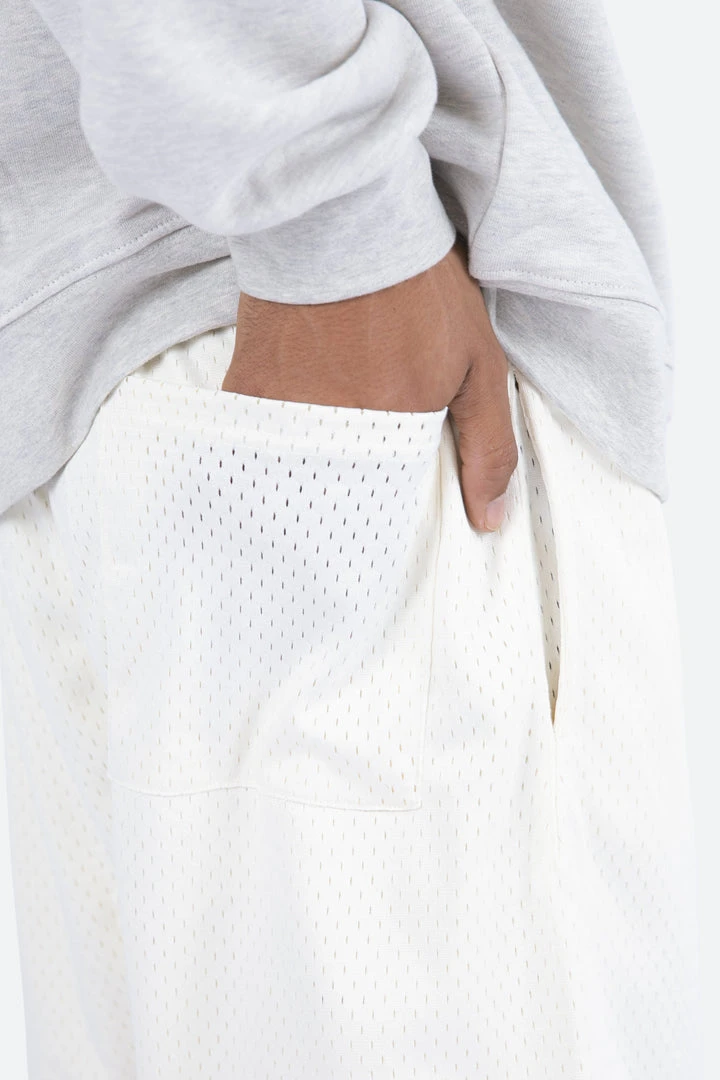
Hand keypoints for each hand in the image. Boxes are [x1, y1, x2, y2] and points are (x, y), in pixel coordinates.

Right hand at [221, 236, 517, 531]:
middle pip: (338, 495)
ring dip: (312, 467)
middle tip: (359, 464)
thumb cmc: (418, 286)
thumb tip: (490, 521)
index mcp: (393, 433)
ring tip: (326, 436)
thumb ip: (488, 446)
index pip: (388, 508)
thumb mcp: (478, 362)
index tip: (391, 504)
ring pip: (297, 472)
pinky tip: (290, 419)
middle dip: (350, 492)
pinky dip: (272, 442)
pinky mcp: (246, 390)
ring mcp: (284, 413)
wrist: (343, 218)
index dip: (391, 508)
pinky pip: (257, 440)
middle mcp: (334, 432)